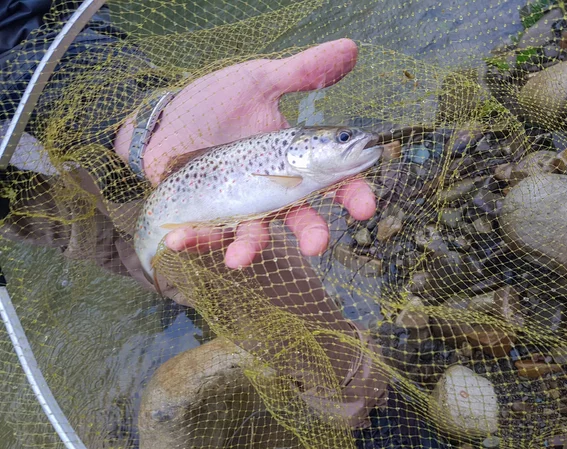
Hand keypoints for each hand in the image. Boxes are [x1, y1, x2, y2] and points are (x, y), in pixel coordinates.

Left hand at [115, 39, 376, 268]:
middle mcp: (273, 190)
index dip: (353, 195)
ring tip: (236, 260)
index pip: (333, 182)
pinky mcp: (206, 212)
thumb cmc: (218, 102)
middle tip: (317, 246)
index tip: (365, 207)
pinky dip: (192, 238)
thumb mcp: (259, 82)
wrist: (171, 118)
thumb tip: (350, 47)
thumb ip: (302, 72)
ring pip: (253, 234)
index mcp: (294, 162)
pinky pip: (203, 231)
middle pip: (300, 218)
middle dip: (311, 234)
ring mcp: (240, 205)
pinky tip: (177, 240)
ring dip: (247, 249)